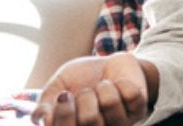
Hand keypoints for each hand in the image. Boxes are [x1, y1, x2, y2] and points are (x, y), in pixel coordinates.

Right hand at [31, 53, 149, 125]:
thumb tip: (43, 121)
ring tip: (104, 86)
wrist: (108, 62)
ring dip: (104, 88)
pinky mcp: (139, 111)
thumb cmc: (80, 78)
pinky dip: (123, 82)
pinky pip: (131, 95)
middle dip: (85, 96)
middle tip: (87, 91)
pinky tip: (120, 85)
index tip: (63, 96)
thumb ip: (45, 105)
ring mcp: (120, 124)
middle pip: (89, 119)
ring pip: (110, 104)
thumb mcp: (57, 87)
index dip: (64, 113)